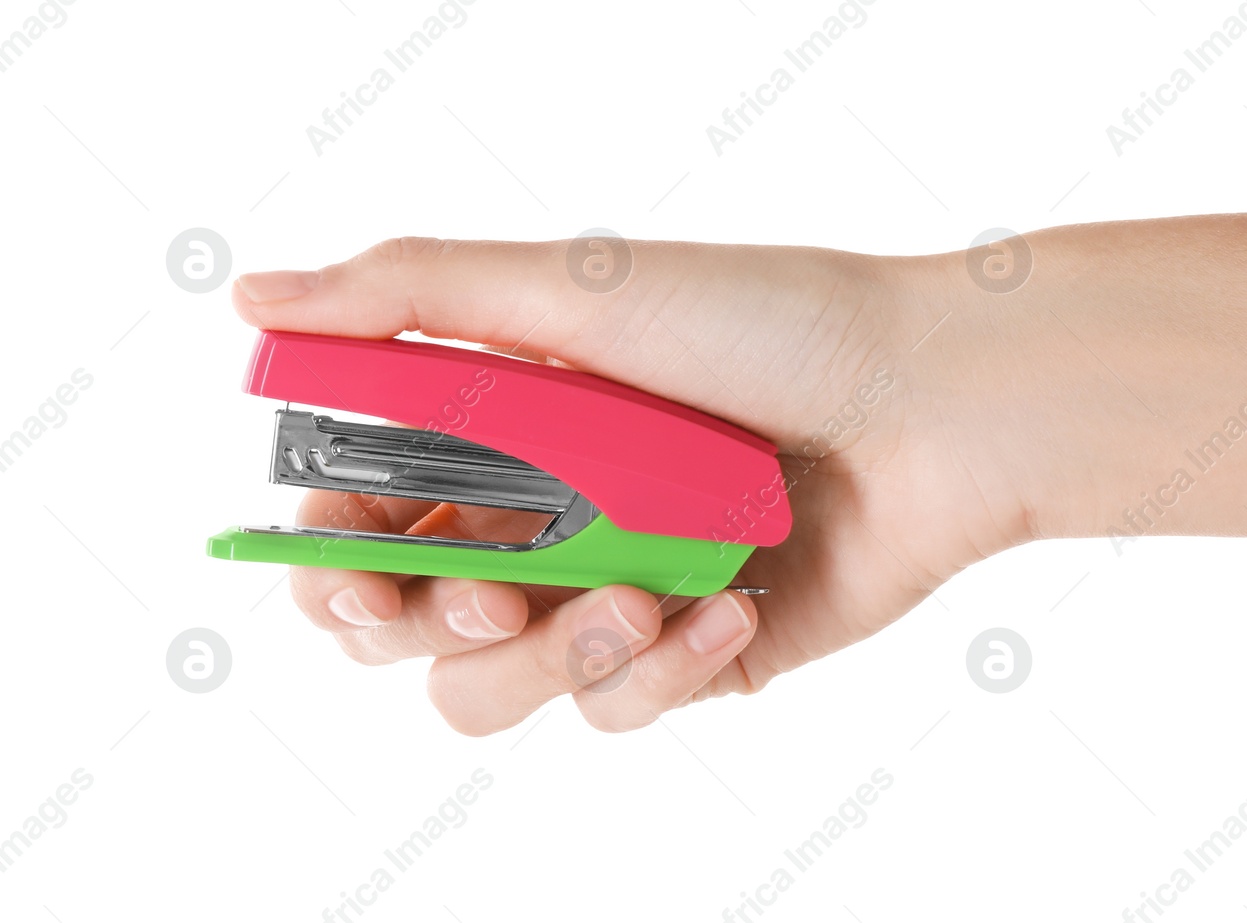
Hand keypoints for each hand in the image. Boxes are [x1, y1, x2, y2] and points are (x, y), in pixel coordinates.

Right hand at [231, 237, 1024, 733]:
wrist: (938, 403)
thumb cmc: (769, 327)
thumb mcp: (576, 288)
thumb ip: (408, 295)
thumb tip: (255, 294)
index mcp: (502, 428)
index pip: (364, 518)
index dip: (326, 557)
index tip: (336, 558)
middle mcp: (549, 515)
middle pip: (409, 628)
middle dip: (417, 624)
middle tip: (470, 592)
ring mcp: (618, 592)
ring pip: (498, 687)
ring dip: (546, 650)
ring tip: (628, 596)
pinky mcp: (694, 657)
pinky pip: (620, 704)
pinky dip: (659, 666)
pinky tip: (722, 609)